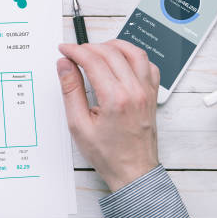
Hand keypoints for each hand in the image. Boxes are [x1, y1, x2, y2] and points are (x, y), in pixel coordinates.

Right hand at [57, 40, 159, 191]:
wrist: (133, 172)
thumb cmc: (108, 154)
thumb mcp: (79, 124)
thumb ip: (71, 90)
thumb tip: (64, 65)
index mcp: (115, 99)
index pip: (93, 60)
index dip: (75, 51)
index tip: (64, 50)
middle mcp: (135, 91)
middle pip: (112, 52)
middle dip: (89, 47)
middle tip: (74, 52)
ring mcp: (146, 91)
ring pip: (134, 52)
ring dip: (114, 45)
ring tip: (97, 50)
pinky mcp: (152, 94)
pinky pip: (148, 65)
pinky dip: (134, 56)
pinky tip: (120, 61)